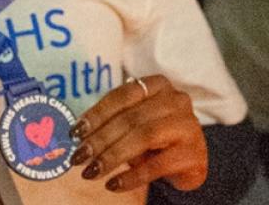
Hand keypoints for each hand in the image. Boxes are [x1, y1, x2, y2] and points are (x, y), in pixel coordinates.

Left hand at [69, 75, 207, 192]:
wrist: (187, 162)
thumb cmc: (153, 139)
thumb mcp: (130, 124)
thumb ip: (108, 123)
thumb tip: (75, 135)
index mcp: (157, 85)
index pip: (121, 96)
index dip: (95, 114)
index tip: (75, 133)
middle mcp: (176, 100)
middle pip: (130, 118)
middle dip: (100, 139)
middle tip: (78, 157)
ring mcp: (188, 125)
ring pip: (144, 136)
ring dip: (112, 156)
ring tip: (91, 172)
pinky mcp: (194, 153)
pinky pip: (157, 165)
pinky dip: (132, 176)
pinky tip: (113, 184)